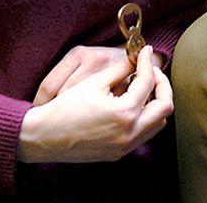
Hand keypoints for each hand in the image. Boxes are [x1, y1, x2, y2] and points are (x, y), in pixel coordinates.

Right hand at [17, 55, 172, 164]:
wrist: (42, 137)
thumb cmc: (64, 108)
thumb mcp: (94, 82)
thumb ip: (120, 69)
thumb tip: (136, 58)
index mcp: (125, 114)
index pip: (148, 83)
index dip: (147, 63)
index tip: (145, 52)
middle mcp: (130, 134)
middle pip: (165, 107)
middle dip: (162, 85)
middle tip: (150, 72)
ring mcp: (125, 147)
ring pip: (157, 124)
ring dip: (155, 104)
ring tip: (142, 87)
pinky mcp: (117, 154)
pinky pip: (143, 135)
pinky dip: (144, 118)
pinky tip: (131, 105)